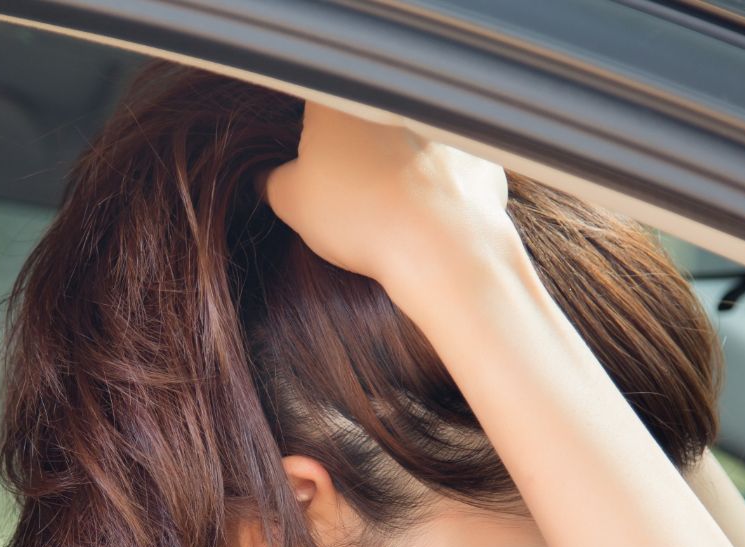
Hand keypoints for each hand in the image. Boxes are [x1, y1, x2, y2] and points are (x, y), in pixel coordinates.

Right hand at [260, 99, 517, 295]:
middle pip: (367, 124)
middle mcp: (396, 100)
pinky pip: (449, 169)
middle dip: (357, 157)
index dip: (313, 145)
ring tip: (388, 212)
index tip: (316, 177)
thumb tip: (267, 179)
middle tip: (349, 198)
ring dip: (398, 171)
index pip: (316, 108)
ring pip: (409, 146)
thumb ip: (271, 181)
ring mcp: (442, 124)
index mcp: (342, 100)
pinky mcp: (477, 153)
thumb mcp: (291, 202)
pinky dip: (438, 190)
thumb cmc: (360, 217)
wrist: (439, 248)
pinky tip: (425, 217)